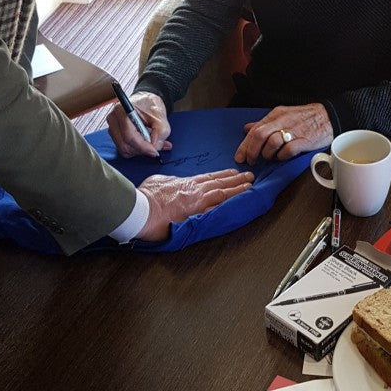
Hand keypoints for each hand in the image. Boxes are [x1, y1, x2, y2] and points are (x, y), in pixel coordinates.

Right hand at [107, 92, 170, 157]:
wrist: (146, 100)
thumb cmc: (150, 104)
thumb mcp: (161, 116)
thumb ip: (161, 131)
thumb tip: (155, 145)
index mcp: (122, 110)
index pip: (128, 135)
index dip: (142, 146)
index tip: (154, 151)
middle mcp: (113, 119)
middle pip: (125, 145)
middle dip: (142, 149)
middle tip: (156, 148)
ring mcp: (112, 128)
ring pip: (124, 149)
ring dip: (140, 150)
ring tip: (153, 144)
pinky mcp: (115, 135)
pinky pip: (124, 148)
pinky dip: (136, 150)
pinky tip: (146, 144)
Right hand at [136, 169, 254, 241]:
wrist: (141, 209)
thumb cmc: (145, 197)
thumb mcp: (157, 181)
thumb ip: (169, 181)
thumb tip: (171, 182)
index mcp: (185, 183)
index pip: (209, 177)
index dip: (223, 175)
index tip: (233, 173)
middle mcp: (194, 191)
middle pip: (220, 183)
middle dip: (236, 180)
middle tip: (250, 177)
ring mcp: (197, 204)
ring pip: (222, 194)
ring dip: (238, 190)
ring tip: (250, 187)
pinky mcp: (196, 217)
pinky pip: (217, 211)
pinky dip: (228, 207)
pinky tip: (239, 205)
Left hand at [234, 103, 332, 166]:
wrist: (328, 116)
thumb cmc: (305, 117)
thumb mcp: (282, 115)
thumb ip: (264, 123)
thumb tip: (247, 128)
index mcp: (276, 115)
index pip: (255, 129)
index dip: (245, 145)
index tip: (240, 156)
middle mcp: (283, 121)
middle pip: (260, 135)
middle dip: (252, 151)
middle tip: (251, 161)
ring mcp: (294, 131)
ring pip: (272, 142)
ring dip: (267, 154)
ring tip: (269, 158)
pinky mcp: (304, 140)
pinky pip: (288, 150)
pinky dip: (282, 156)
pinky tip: (282, 157)